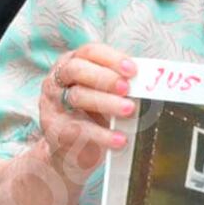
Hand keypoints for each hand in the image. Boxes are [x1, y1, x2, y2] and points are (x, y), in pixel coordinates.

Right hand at [38, 43, 135, 182]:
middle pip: (77, 70)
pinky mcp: (56, 130)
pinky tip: (120, 139)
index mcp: (71, 64)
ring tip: (129, 110)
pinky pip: (79, 129)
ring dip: (106, 102)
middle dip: (105, 77)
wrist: (69, 152)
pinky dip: (102, 135)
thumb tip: (150, 80)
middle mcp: (58, 81)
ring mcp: (53, 105)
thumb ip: (120, 84)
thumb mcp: (104, 95)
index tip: (133, 70)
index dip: (111, 58)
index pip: (89, 52)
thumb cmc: (92, 116)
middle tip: (127, 88)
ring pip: (77, 97)